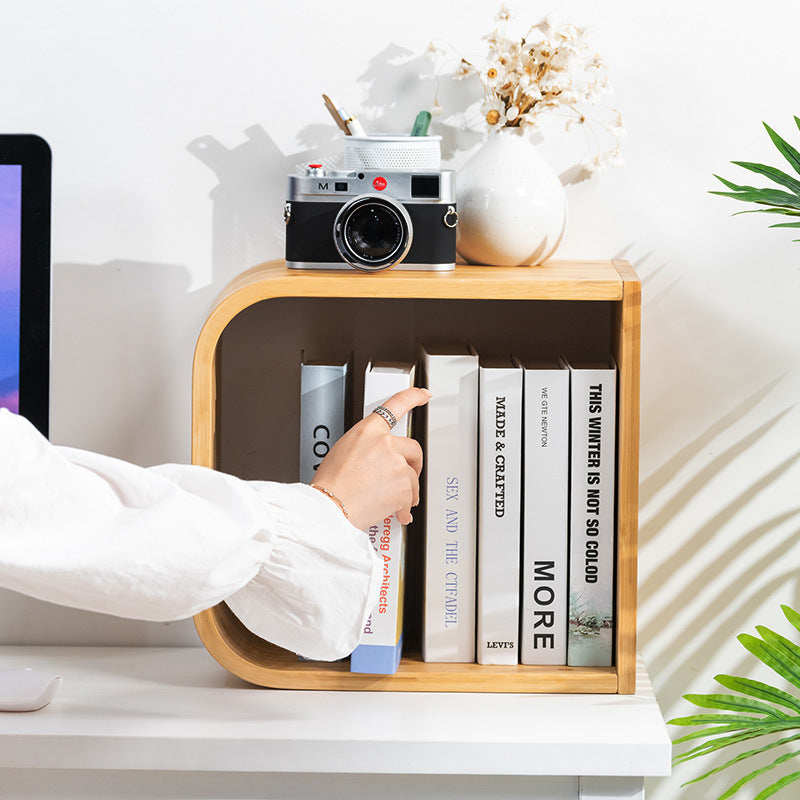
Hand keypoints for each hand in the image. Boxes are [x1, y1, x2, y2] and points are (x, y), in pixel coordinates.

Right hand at [312, 387, 430, 529]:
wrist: (330, 507)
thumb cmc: (331, 484)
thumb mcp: (343, 451)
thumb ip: (367, 448)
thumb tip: (377, 459)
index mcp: (368, 430)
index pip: (396, 404)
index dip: (414, 397)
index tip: (423, 394)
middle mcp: (385, 443)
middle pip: (413, 448)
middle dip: (413, 464)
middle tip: (407, 475)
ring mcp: (397, 464)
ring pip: (413, 476)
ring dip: (407, 490)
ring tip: (392, 500)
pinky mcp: (404, 485)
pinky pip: (411, 497)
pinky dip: (404, 508)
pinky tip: (395, 512)